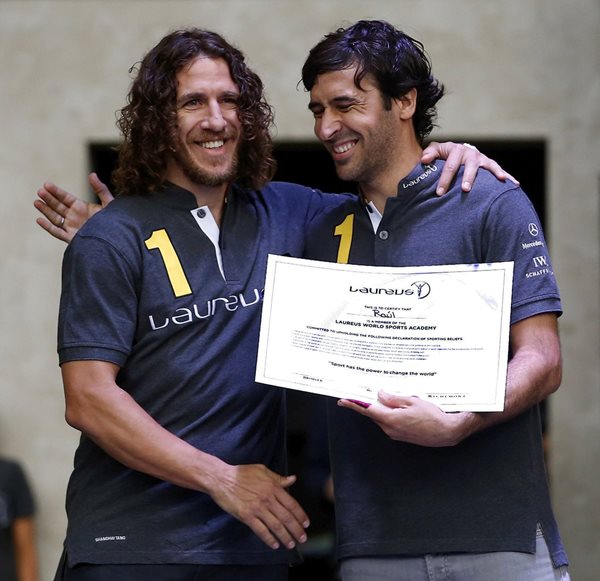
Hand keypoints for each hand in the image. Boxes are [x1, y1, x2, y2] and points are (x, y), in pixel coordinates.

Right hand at [33, 172, 113, 242]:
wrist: (116, 239)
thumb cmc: (114, 222)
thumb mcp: (108, 203)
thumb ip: (100, 189)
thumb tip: (92, 174)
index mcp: (81, 207)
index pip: (65, 198)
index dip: (56, 191)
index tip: (46, 184)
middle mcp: (74, 217)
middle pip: (57, 206)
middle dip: (48, 199)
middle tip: (40, 191)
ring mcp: (72, 227)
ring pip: (54, 218)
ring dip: (45, 210)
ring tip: (36, 202)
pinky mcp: (71, 238)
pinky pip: (57, 232)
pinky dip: (48, 227)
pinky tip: (39, 219)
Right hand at [209, 463, 309, 549]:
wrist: (222, 479)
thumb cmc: (241, 473)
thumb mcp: (262, 470)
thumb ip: (278, 478)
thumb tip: (292, 479)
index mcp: (273, 486)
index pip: (292, 503)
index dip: (300, 515)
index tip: (306, 524)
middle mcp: (268, 498)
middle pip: (286, 517)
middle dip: (296, 529)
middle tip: (303, 538)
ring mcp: (257, 508)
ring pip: (276, 526)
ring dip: (285, 537)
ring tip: (291, 544)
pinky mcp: (246, 516)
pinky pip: (261, 530)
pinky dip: (269, 539)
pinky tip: (275, 544)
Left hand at [338, 390, 470, 446]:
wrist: (447, 432)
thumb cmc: (433, 416)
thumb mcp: (412, 401)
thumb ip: (393, 399)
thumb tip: (380, 395)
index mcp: (391, 419)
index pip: (367, 410)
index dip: (354, 405)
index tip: (342, 400)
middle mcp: (390, 429)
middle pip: (374, 414)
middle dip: (368, 403)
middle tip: (362, 391)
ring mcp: (395, 434)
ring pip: (382, 418)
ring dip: (381, 408)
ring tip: (385, 396)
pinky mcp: (401, 436)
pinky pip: (390, 422)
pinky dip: (389, 414)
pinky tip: (396, 407)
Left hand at [422, 141, 518, 195]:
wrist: (457, 152)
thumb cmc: (444, 156)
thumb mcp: (436, 152)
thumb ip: (430, 154)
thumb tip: (424, 160)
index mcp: (456, 151)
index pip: (450, 165)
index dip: (444, 179)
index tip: (439, 192)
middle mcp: (470, 153)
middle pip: (470, 166)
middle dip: (467, 177)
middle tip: (465, 189)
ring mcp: (481, 159)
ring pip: (488, 166)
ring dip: (493, 172)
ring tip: (499, 180)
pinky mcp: (489, 164)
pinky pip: (499, 170)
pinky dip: (507, 176)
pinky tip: (515, 184)